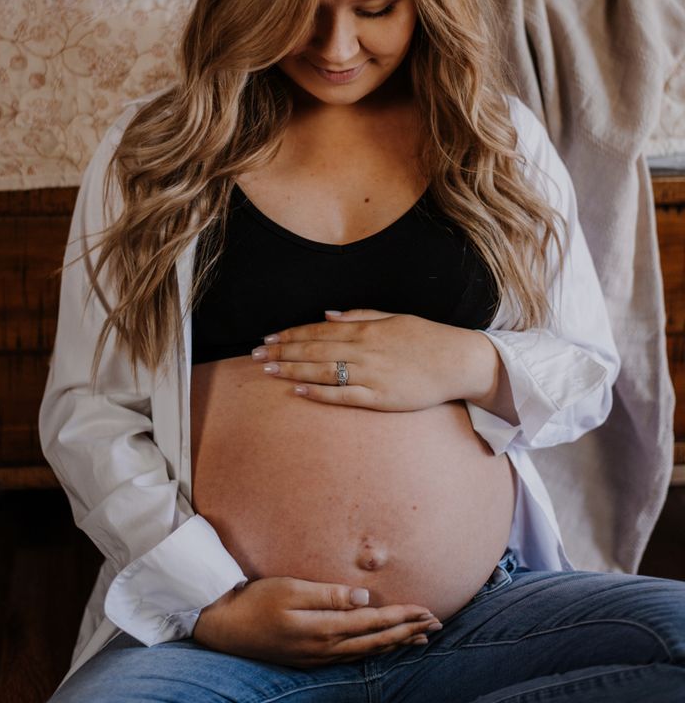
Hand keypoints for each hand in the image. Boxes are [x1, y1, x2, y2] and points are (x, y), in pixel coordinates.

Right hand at [192, 576, 441, 666]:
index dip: (402, 617)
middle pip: (376, 641)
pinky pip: (352, 657)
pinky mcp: (310, 658)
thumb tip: (365, 598)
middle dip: (408, 632)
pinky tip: (381, 647)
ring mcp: (318, 657)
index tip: (428, 611)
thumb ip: (328, 595)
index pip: (373, 622)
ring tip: (419, 638)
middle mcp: (325, 648)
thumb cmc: (256, 600)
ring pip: (367, 652)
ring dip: (395, 644)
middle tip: (436, 625)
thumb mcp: (290, 589)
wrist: (224, 627)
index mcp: (323, 629)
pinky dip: (374, 651)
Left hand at [252, 308, 481, 410]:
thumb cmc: (426, 338)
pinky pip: (343, 395)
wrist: (457, 361)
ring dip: (292, 370)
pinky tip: (299, 390)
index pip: (318, 330)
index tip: (268, 338)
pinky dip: (319, 392)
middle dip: (282, 352)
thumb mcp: (393, 318)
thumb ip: (359, 315)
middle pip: (313, 349)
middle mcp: (364, 349)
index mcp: (365, 329)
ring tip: (267, 371)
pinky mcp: (380, 397)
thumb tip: (326, 314)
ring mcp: (371, 374)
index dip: (290, 334)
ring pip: (323, 371)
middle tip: (255, 355)